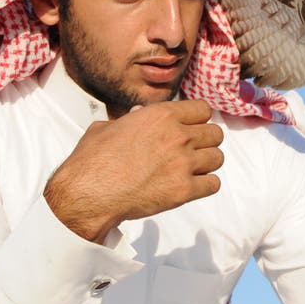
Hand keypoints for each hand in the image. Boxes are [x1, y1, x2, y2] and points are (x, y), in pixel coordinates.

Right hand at [44, 99, 223, 242]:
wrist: (87, 194)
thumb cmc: (92, 161)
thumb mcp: (108, 127)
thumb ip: (131, 120)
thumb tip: (138, 115)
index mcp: (161, 115)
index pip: (203, 109)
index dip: (198, 119)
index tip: (192, 128)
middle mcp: (177, 136)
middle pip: (216, 134)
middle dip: (206, 142)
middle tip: (192, 151)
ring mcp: (183, 163)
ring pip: (217, 158)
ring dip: (207, 164)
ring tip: (191, 169)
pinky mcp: (184, 190)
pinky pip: (213, 184)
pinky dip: (205, 186)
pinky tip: (191, 186)